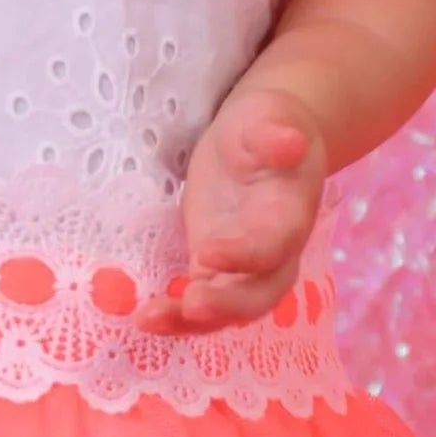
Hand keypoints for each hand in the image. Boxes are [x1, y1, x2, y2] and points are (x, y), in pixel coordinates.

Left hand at [150, 83, 329, 333]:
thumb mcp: (269, 115)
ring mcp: (244, 267)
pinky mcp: (215, 270)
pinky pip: (202, 303)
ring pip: (229, 309)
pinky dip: (176, 315)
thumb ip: (275, 132)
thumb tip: (291, 144)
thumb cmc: (266, 124)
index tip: (206, 254)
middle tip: (190, 304)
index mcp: (291, 212)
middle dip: (227, 305)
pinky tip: (144, 317)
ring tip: (150, 319)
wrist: (264, 139)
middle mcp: (274, 251)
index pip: (275, 244)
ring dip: (193, 321)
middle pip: (261, 294)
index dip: (246, 255)